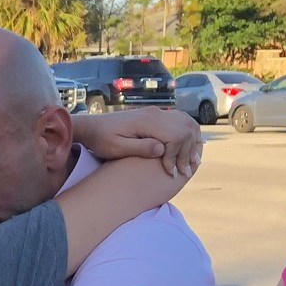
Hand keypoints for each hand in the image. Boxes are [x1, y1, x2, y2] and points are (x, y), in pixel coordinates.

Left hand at [72, 106, 202, 177]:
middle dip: (188, 152)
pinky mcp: (156, 116)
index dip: (177, 156)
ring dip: (193, 142)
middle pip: (184, 130)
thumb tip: (162, 149)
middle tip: (184, 172)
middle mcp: (155, 114)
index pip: (175, 136)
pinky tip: (190, 147)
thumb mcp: (116, 148)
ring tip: (193, 162)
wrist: (92, 126)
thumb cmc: (101, 140)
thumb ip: (139, 148)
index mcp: (146, 121)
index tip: (170, 172)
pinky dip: (189, 133)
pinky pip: (181, 121)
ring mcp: (157, 113)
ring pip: (187, 123)